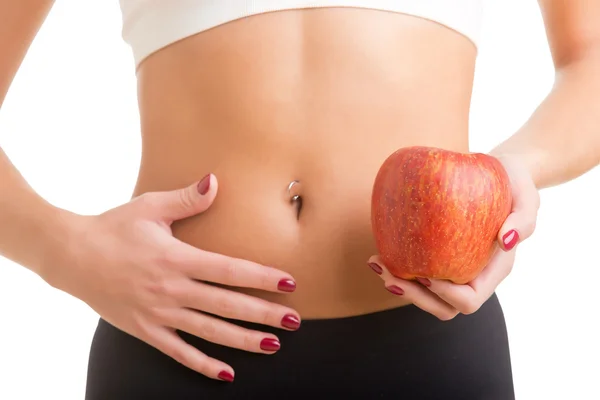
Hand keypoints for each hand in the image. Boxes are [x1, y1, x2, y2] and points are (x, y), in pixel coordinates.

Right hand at [44, 174, 299, 381]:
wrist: (71, 255)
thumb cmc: (113, 227)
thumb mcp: (150, 207)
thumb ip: (187, 199)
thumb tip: (215, 181)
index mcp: (177, 258)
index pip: (229, 270)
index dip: (261, 277)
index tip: (289, 282)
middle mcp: (172, 289)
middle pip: (227, 304)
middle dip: (264, 313)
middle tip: (295, 321)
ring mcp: (158, 313)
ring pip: (209, 331)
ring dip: (243, 340)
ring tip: (273, 345)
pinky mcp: (145, 329)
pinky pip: (178, 351)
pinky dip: (202, 364)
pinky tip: (227, 373)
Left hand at [367, 155, 539, 319]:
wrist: (501, 173)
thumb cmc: (515, 184)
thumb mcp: (527, 196)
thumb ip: (523, 219)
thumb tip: (507, 240)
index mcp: (493, 270)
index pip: (468, 300)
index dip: (445, 294)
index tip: (426, 273)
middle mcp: (472, 275)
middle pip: (442, 307)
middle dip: (413, 297)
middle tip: (389, 276)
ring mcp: (453, 268)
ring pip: (425, 295)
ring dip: (399, 286)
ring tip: (376, 264)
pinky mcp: (437, 255)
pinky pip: (416, 273)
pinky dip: (396, 269)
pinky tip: (378, 254)